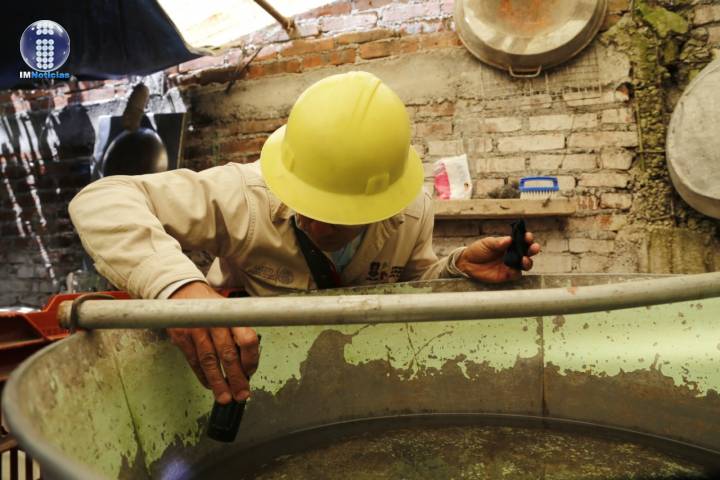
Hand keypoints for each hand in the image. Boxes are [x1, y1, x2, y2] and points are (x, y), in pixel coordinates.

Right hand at [166, 281, 258, 404]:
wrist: (182, 292)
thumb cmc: (211, 306)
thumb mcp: (229, 311)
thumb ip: (238, 333)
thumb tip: (247, 365)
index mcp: (232, 316)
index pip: (247, 339)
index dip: (251, 359)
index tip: (250, 372)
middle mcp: (215, 322)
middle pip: (228, 354)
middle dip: (236, 378)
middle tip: (241, 394)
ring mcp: (197, 330)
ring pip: (209, 362)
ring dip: (218, 383)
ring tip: (225, 397)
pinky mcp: (182, 337)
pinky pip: (194, 362)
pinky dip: (202, 376)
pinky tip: (210, 385)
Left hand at [456, 233, 540, 282]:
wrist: (467, 263)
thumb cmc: (478, 250)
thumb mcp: (486, 243)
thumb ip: (497, 242)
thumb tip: (509, 239)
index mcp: (509, 244)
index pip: (522, 240)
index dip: (527, 238)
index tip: (528, 237)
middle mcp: (513, 254)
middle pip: (527, 252)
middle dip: (533, 249)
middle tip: (534, 248)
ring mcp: (511, 265)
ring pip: (525, 264)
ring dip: (528, 262)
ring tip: (524, 259)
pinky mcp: (506, 275)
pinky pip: (516, 274)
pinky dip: (516, 272)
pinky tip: (513, 269)